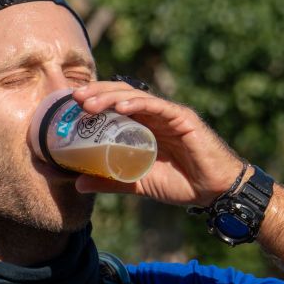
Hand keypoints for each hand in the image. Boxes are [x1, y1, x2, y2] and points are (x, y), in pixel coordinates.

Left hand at [71, 80, 245, 206]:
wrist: (213, 191)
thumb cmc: (180, 183)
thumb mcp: (138, 183)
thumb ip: (110, 181)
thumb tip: (77, 183)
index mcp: (143, 126)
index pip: (114, 106)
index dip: (93, 101)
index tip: (69, 105)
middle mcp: (154, 115)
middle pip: (121, 94)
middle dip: (96, 93)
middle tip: (74, 98)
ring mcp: (168, 114)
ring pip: (136, 96)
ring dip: (110, 96)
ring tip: (89, 103)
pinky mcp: (183, 118)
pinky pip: (158, 106)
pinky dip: (138, 103)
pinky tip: (120, 106)